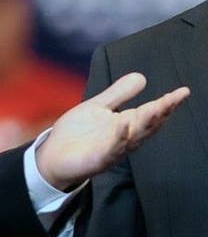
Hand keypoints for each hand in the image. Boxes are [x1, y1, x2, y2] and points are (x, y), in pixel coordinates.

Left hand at [36, 72, 188, 190]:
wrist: (54, 155)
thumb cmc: (78, 133)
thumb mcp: (98, 107)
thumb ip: (119, 94)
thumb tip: (142, 76)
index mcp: (126, 124)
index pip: (151, 113)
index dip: (167, 103)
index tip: (183, 91)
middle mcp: (124, 138)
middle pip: (147, 125)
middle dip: (161, 112)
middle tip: (174, 99)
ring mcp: (113, 150)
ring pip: (133, 137)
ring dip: (144, 123)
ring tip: (156, 108)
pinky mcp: (98, 159)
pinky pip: (111, 149)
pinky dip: (118, 137)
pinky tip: (123, 124)